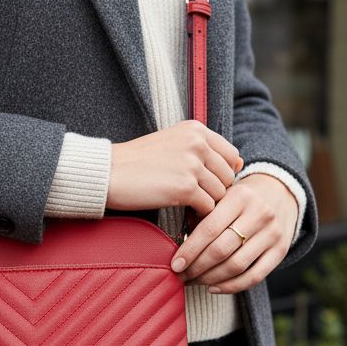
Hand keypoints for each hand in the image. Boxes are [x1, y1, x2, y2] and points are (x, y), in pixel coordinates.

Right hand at [106, 120, 243, 216]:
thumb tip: (239, 163)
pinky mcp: (185, 188)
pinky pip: (208, 208)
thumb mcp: (171, 142)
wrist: (107, 173)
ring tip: (188, 208)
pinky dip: (198, 216)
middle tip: (195, 200)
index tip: (205, 183)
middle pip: (228, 177)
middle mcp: (197, 143)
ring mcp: (193, 165)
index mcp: (195, 130)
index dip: (222, 174)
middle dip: (215, 191)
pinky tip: (184, 215)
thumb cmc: (135, 162)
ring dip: (206, 205)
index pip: (231, 155)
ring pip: (220, 194)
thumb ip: (202, 149)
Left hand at [170, 172, 298, 292]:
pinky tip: (214, 287)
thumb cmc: (240, 198)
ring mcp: (272, 233)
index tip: (175, 265)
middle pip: (222, 250)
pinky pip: (255, 276)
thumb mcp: (222, 195)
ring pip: (236, 266)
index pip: (209, 229)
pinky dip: (232, 286)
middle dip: (197, 268)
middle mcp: (259, 214)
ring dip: (210, 279)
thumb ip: (202, 214)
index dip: (189, 250)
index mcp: (240, 196)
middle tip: (181, 276)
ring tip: (194, 281)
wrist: (280, 193)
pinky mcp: (281, 250)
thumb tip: (175, 245)